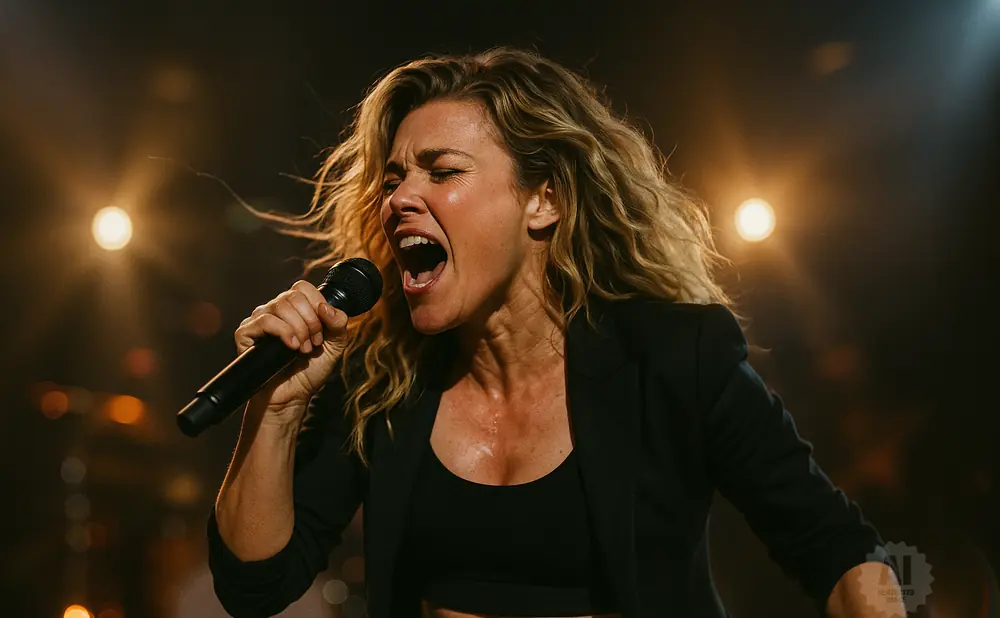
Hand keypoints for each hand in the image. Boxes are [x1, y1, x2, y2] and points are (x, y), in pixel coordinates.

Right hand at [234, 280, 349, 421]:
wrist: (292, 395)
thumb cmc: (309, 370)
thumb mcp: (334, 345)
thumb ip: (339, 324)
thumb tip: (326, 307)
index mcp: (295, 308)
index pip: (304, 288)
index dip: (317, 305)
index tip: (323, 330)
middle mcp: (275, 309)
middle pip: (293, 295)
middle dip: (311, 321)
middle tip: (314, 343)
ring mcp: (259, 320)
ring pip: (280, 306)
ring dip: (299, 329)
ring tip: (303, 349)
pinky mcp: (246, 333)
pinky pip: (265, 320)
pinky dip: (283, 332)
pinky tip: (291, 347)